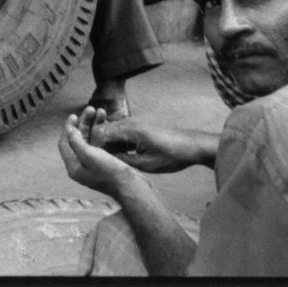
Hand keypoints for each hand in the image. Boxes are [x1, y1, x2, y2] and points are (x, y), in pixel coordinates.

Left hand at [58, 106, 137, 196]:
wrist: (131, 187)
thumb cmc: (110, 172)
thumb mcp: (89, 155)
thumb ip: (76, 142)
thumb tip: (69, 130)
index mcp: (74, 166)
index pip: (64, 143)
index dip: (68, 127)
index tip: (74, 115)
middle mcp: (82, 166)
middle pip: (78, 139)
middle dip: (84, 123)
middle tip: (91, 109)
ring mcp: (94, 165)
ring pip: (91, 139)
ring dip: (94, 125)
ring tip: (101, 112)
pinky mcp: (106, 163)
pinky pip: (101, 143)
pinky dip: (103, 133)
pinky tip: (108, 124)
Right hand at [90, 117, 209, 172]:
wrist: (193, 145)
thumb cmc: (171, 156)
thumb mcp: (146, 164)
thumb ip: (123, 160)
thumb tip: (106, 160)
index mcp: (129, 129)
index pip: (99, 133)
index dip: (94, 147)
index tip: (95, 161)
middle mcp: (129, 122)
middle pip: (102, 129)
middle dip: (99, 145)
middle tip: (101, 161)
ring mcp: (134, 123)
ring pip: (111, 131)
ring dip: (108, 144)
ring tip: (112, 160)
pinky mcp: (139, 127)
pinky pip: (121, 132)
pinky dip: (117, 142)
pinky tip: (122, 154)